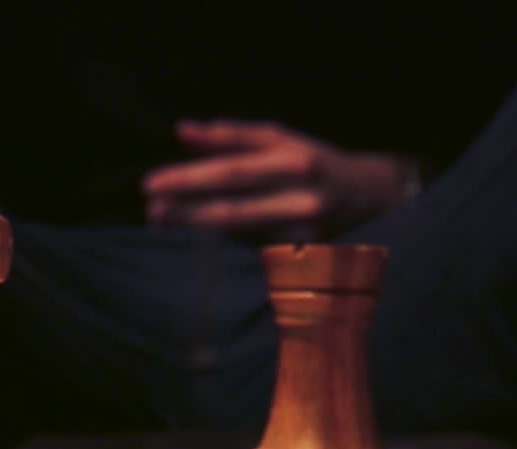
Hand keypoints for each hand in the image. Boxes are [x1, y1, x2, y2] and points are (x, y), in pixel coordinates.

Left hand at [144, 119, 417, 241]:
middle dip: (186, 209)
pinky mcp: (303, 251)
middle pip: (232, 207)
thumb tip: (182, 130)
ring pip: (239, 230)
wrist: (365, 194)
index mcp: (292, 159)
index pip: (231, 171)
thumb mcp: (277, 138)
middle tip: (151, 208)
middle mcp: (300, 195)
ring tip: (160, 217)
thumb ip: (230, 136)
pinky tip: (197, 226)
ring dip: (195, 223)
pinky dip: (222, 235)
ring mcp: (302, 228)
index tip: (152, 183)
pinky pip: (252, 242)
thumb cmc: (310, 159)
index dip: (189, 179)